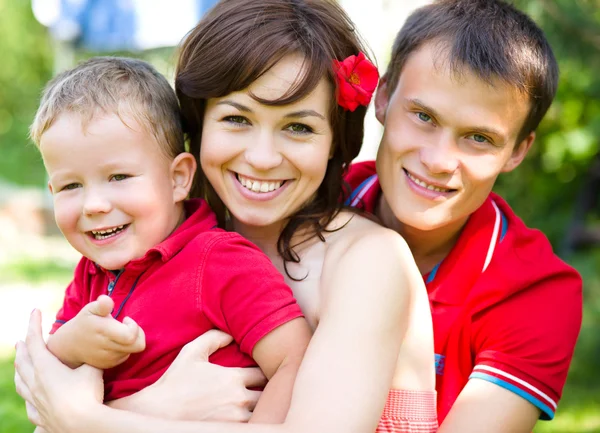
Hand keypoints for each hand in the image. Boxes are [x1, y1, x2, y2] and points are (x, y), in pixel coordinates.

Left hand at [15, 309, 104, 432]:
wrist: (81, 425)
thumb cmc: (87, 394)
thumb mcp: (92, 369)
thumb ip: (92, 357)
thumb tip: (100, 348)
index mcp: (45, 367)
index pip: (35, 340)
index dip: (34, 323)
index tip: (34, 311)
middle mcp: (35, 383)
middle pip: (23, 361)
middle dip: (23, 347)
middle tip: (21, 339)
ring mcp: (35, 401)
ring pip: (21, 382)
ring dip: (19, 370)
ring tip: (19, 365)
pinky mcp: (40, 417)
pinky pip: (28, 404)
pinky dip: (27, 396)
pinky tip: (29, 397)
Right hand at [56, 295, 145, 368]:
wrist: (69, 345)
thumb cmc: (84, 323)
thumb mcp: (89, 309)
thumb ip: (101, 305)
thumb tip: (106, 300)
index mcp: (103, 331)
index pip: (131, 336)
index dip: (134, 326)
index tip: (125, 319)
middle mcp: (106, 348)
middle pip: (137, 346)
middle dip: (138, 334)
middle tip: (127, 327)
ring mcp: (108, 359)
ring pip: (132, 351)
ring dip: (130, 341)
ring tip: (117, 334)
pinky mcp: (108, 365)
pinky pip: (125, 357)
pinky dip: (124, 349)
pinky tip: (114, 342)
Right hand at [109, 330, 266, 421]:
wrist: (158, 413)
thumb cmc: (174, 383)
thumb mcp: (191, 353)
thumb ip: (213, 338)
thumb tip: (230, 334)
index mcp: (233, 378)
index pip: (262, 374)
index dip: (262, 373)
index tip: (256, 374)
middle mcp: (239, 399)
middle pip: (266, 394)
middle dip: (263, 391)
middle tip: (257, 390)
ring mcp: (236, 419)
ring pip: (260, 412)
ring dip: (258, 408)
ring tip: (251, 404)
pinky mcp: (230, 432)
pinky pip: (250, 425)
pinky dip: (249, 421)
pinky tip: (239, 416)